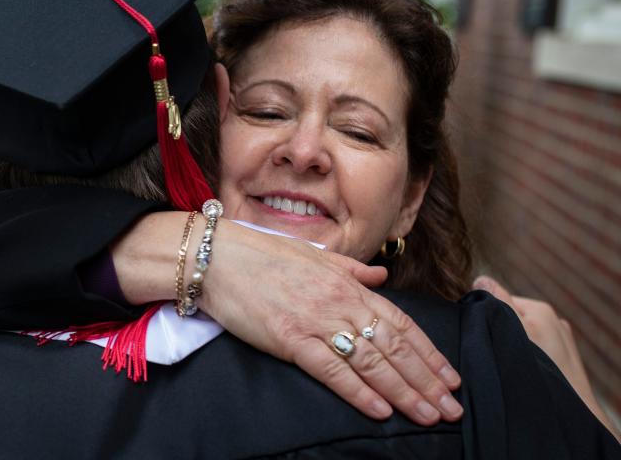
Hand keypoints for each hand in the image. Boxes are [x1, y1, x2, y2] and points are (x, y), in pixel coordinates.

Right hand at [200, 219, 462, 425]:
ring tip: (429, 415)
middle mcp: (339, 302)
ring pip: (371, 361)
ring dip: (404, 391)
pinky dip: (358, 392)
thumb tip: (381, 276)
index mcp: (347, 284)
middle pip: (394, 347)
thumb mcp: (313, 255)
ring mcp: (316, 321)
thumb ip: (351, 269)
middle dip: (427, 380)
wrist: (217, 257)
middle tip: (453, 408)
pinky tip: (380, 410)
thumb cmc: (261, 255)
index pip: (400, 323)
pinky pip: (332, 370)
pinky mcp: (290, 339)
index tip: (451, 376)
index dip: (429, 352)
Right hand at [472, 275, 618, 439]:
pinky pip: (537, 348)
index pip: (502, 299)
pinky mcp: (564, 356)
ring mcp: (561, 339)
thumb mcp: (513, 330)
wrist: (573, 407)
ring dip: (514, 344)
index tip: (482, 334)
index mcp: (541, 308)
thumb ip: (499, 302)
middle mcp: (554, 320)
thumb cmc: (541, 368)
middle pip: (514, 317)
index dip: (488, 315)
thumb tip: (480, 277)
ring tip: (511, 362)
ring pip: (525, 334)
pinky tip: (524, 368)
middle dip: (503, 330)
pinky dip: (528, 355)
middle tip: (497, 350)